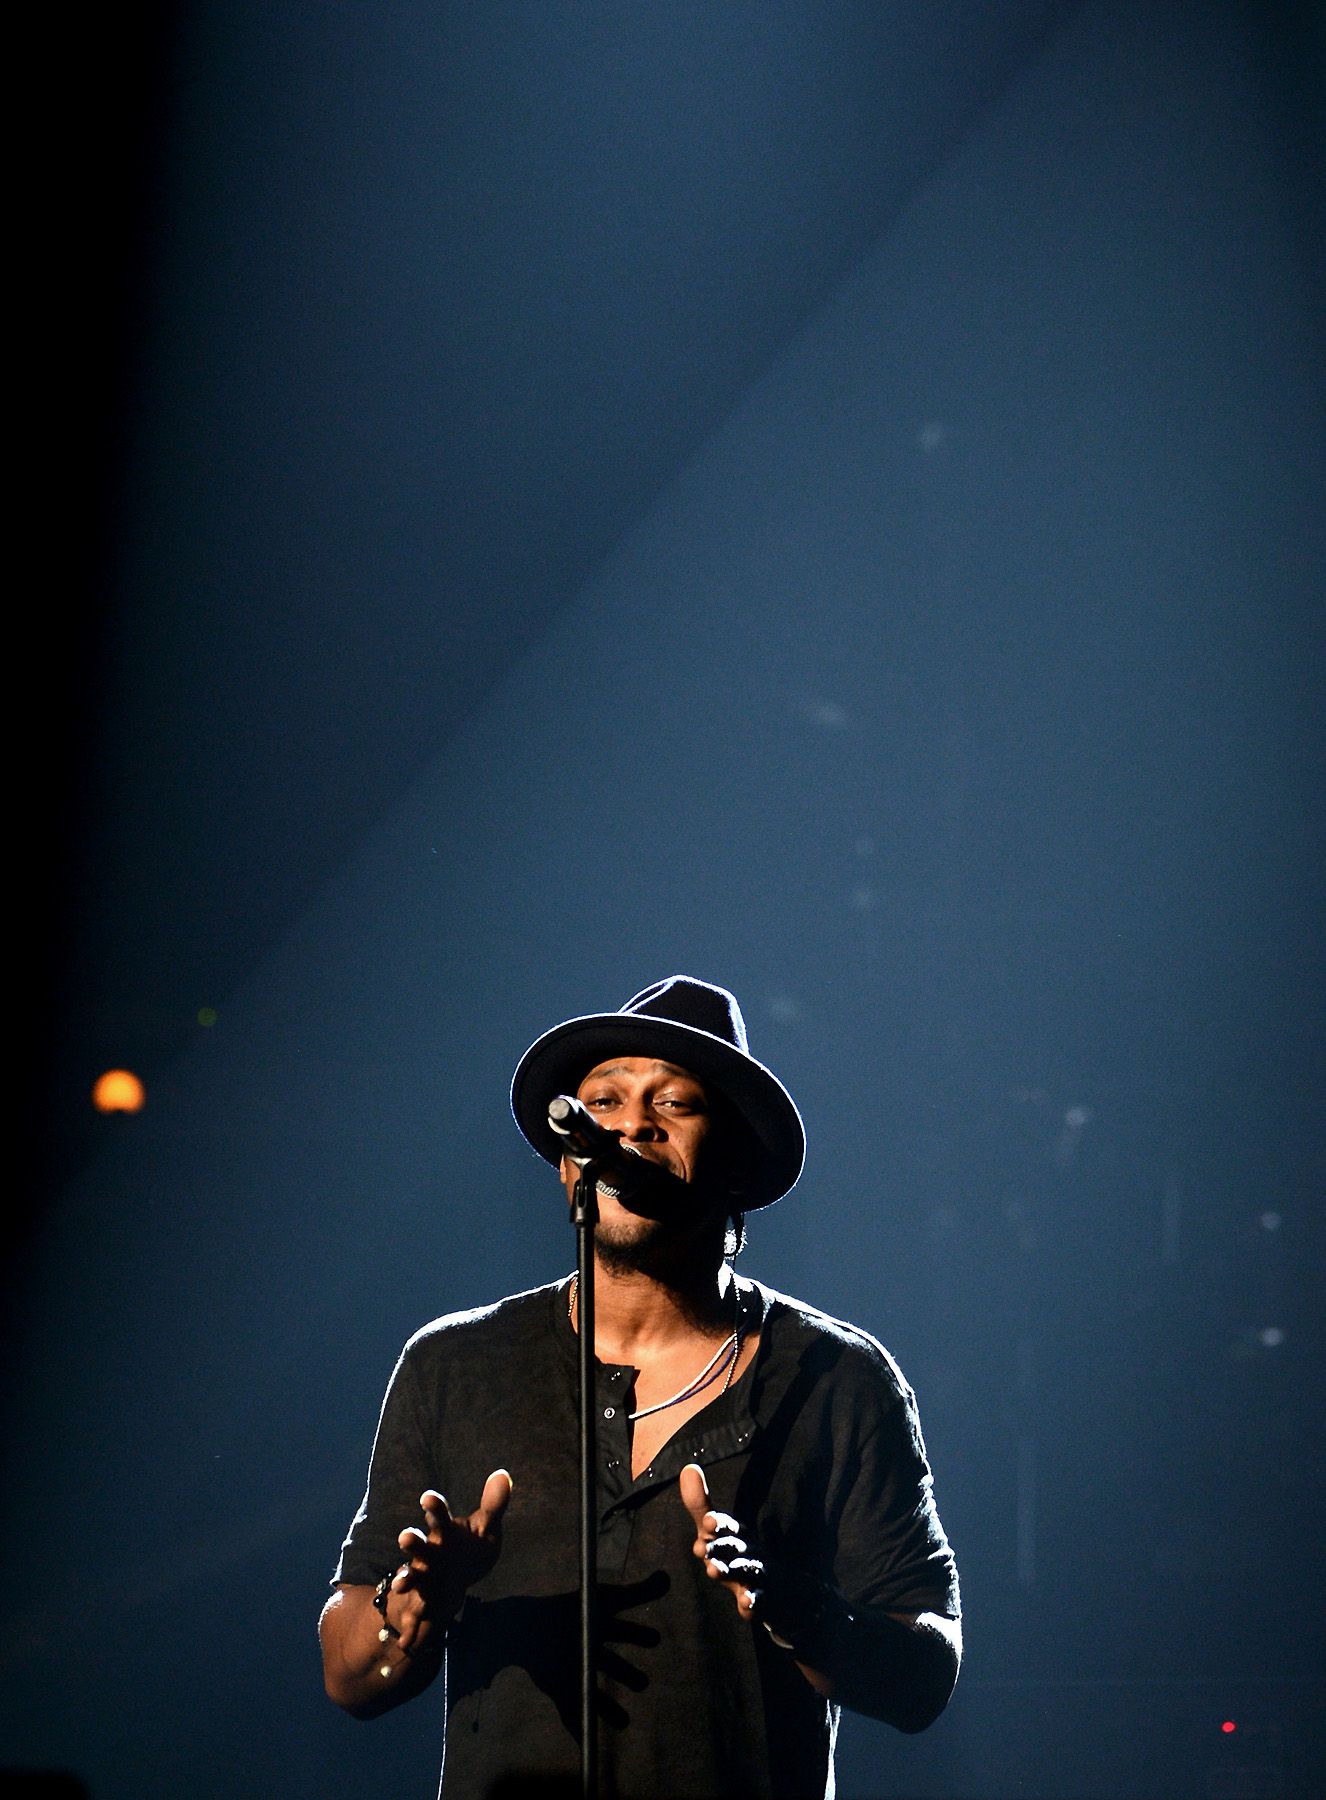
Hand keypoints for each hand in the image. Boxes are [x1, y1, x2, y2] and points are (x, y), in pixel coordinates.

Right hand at [389, 1468, 512, 1651]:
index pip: (439, 1515)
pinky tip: (406, 1641)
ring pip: (412, 1578)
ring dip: (405, 1580)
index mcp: (444, 1531)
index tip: (428, 1497)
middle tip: (406, 1536)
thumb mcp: (485, 1527)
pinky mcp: (424, 1600)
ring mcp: (424, 1577)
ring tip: (401, 1584)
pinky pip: (415, 1615)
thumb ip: (493, 1504)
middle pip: (419, 1545)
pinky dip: (410, 1628)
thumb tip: (503, 1474)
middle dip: (413, 1542)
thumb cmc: (469, 1546)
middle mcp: (430, 1552)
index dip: (434, 1506)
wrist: (458, 1577)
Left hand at [679, 1462, 762, 1620]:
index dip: (717, 1523)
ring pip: (746, 1572)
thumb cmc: (739, 1553)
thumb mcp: (718, 1531)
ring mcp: (758, 1574)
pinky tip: (745, 1604)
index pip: (727, 1525)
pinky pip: (759, 1600)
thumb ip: (700, 1504)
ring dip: (730, 1571)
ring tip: (712, 1571)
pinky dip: (753, 1601)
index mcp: (736, 1533)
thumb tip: (687, 1467)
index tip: (706, 1521)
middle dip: (718, 1546)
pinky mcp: (764, 1598)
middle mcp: (748, 1550)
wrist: (782, 1587)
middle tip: (699, 1548)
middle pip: (734, 1547)